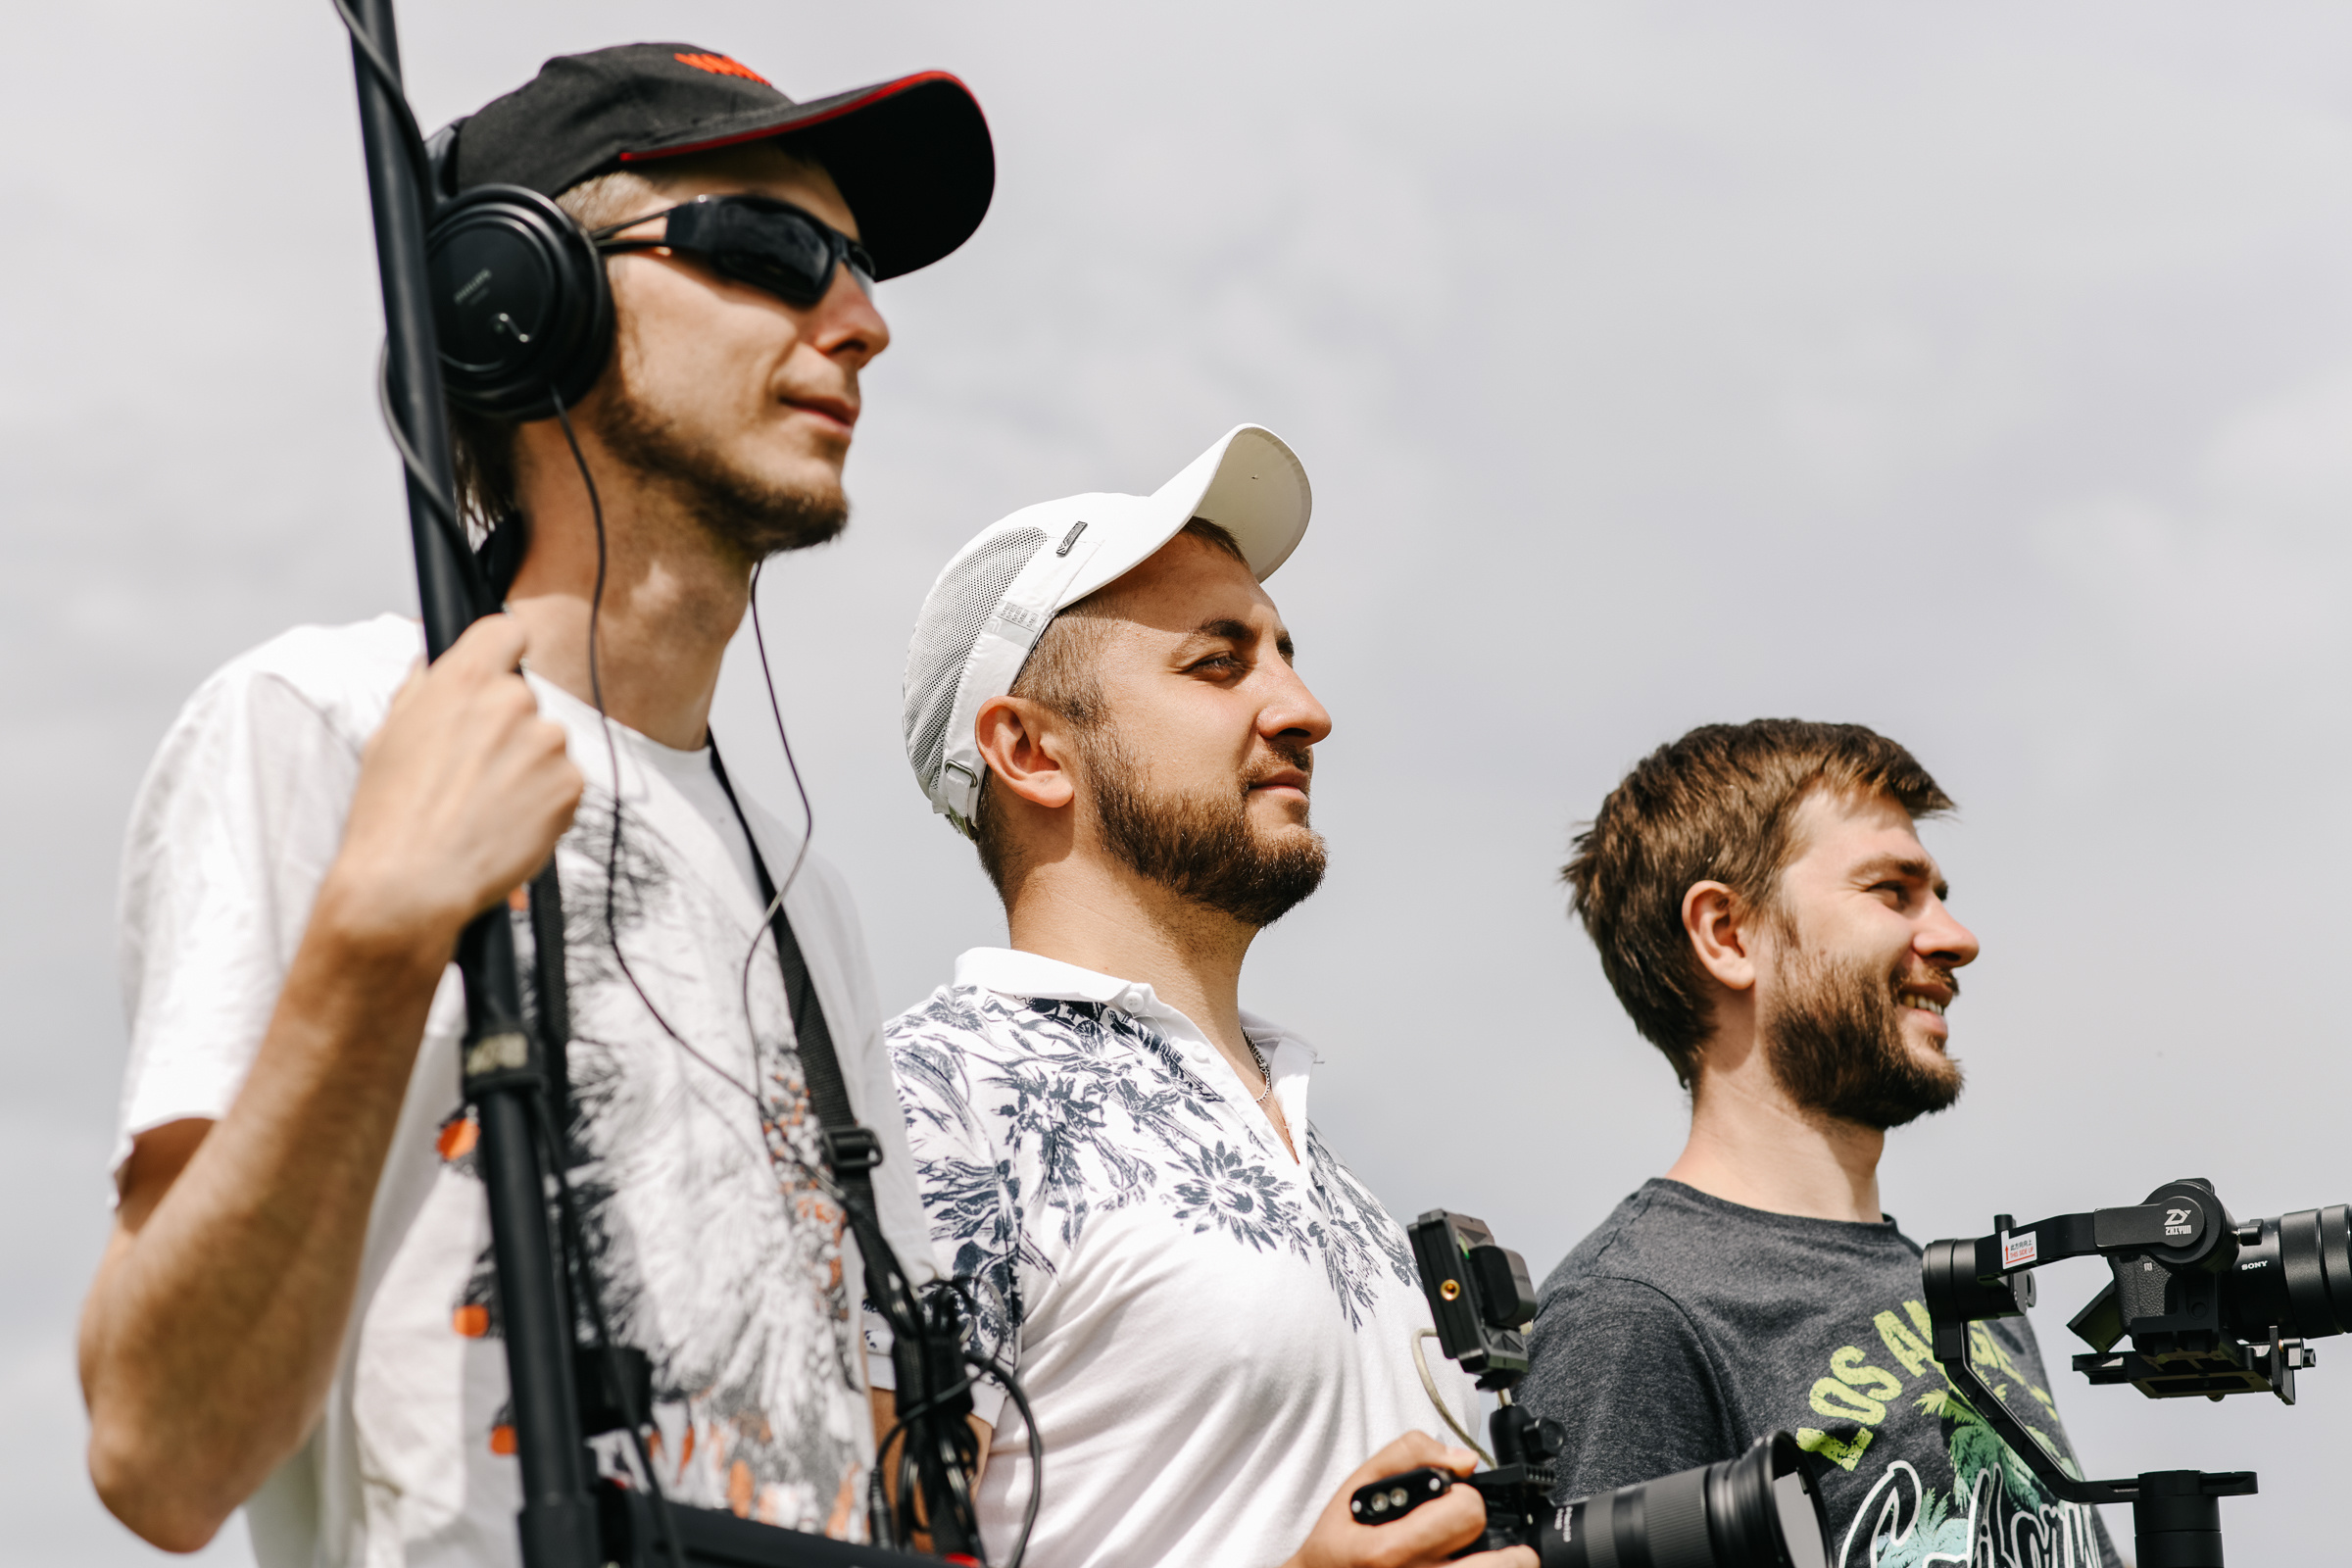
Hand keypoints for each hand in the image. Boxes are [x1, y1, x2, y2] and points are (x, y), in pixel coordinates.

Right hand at [326, 614, 581, 952]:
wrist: (412, 883)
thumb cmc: (390, 815)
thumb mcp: (388, 736)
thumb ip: (422, 691)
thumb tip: (435, 664)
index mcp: (464, 680)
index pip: (507, 630)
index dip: (504, 649)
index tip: (500, 665)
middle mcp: (513, 701)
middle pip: (523, 697)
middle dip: (506, 727)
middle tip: (473, 770)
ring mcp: (547, 743)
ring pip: (545, 744)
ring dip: (527, 767)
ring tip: (485, 806)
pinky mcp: (570, 785)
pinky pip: (563, 783)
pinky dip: (544, 801)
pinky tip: (507, 824)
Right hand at [1281, 1432, 1539, 1567]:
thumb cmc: (1340, 1540)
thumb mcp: (1358, 1484)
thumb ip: (1410, 1455)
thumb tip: (1464, 1460)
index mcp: (1390, 1551)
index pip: (1467, 1513)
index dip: (1465, 1497)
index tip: (1452, 1500)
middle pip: (1501, 1563)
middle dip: (1494, 1540)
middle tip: (1472, 1535)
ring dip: (1504, 1564)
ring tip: (1488, 1556)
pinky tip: (1468, 1563)